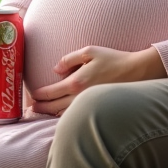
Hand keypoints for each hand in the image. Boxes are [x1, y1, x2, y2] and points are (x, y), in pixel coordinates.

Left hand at [30, 46, 165, 115]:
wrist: (136, 72)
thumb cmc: (113, 59)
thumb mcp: (90, 51)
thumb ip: (69, 59)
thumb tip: (55, 70)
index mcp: (77, 82)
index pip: (51, 92)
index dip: (39, 95)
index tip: (32, 96)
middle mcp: (80, 97)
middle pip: (54, 107)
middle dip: (41, 107)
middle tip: (31, 108)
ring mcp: (88, 105)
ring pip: (64, 114)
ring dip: (50, 113)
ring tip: (42, 112)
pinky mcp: (96, 108)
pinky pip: (76, 115)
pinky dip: (64, 116)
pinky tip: (61, 114)